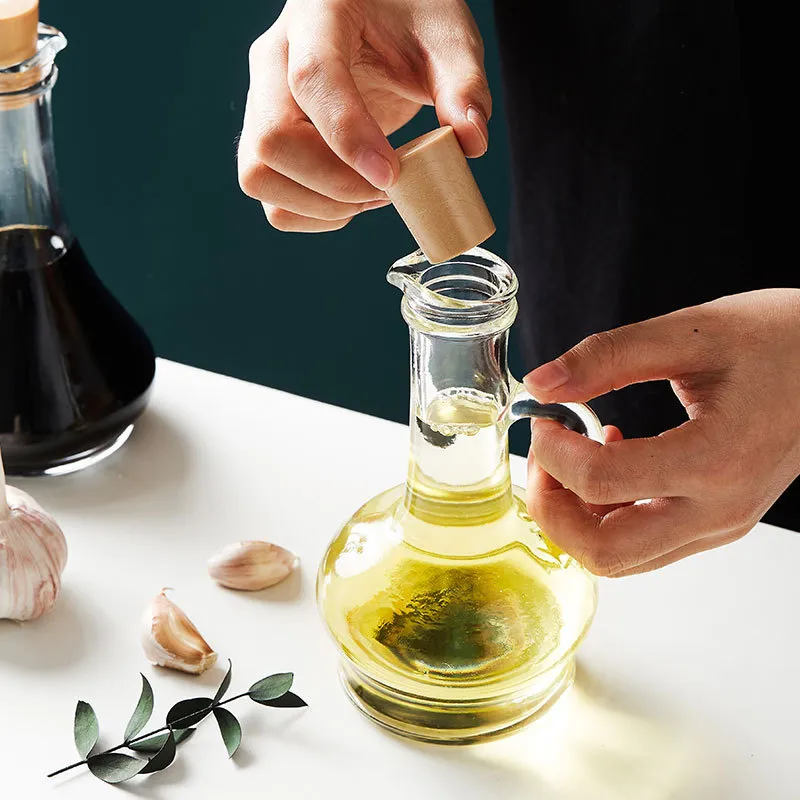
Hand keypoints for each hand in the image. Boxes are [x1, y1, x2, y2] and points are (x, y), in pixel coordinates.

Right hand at [238, 0, 489, 231]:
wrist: (378, 11)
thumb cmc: (411, 16)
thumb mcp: (448, 36)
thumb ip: (464, 85)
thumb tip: (471, 142)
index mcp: (318, 14)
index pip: (313, 79)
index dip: (348, 135)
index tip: (391, 176)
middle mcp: (274, 58)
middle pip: (271, 139)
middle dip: (333, 183)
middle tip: (388, 188)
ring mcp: (263, 101)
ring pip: (259, 175)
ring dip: (317, 204)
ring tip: (371, 197)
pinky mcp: (267, 137)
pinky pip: (268, 193)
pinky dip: (308, 213)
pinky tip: (350, 202)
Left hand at [524, 289, 799, 576]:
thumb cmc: (781, 339)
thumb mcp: (689, 333)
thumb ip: (607, 357)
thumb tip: (540, 385)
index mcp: (715, 459)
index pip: (602, 482)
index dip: (552, 452)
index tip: (543, 417)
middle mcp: (720, 509)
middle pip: (605, 552)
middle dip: (552, 508)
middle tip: (544, 454)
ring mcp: (721, 524)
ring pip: (622, 559)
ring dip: (577, 517)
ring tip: (574, 455)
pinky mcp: (719, 523)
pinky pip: (645, 543)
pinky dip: (609, 515)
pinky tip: (612, 460)